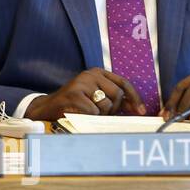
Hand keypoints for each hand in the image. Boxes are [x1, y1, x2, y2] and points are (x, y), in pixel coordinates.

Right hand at [25, 68, 145, 121]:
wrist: (49, 108)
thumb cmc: (76, 104)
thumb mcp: (97, 97)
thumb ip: (115, 100)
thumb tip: (137, 108)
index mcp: (97, 73)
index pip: (123, 83)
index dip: (134, 98)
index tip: (141, 111)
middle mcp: (90, 74)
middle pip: (117, 94)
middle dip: (114, 108)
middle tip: (104, 114)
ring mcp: (81, 83)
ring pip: (106, 104)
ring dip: (101, 114)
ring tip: (90, 113)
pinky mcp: (74, 94)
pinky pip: (94, 111)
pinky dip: (90, 117)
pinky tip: (81, 114)